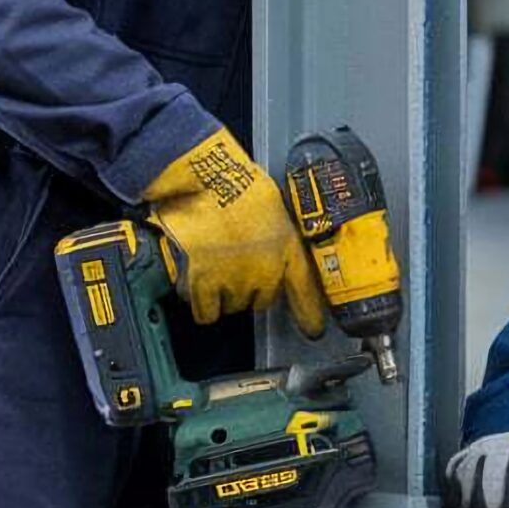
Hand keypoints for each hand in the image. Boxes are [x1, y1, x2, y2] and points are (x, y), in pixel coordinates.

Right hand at [143, 128, 327, 336]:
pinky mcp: (205, 285)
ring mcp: (236, 280)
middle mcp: (266, 270)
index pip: (305, 290)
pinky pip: (206, 312)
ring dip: (221, 292)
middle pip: (260, 301)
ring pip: (231, 307)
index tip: (313, 330)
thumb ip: (274, 237)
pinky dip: (199, 301)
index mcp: (287, 247)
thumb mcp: (270, 206)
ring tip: (209, 261)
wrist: (203, 178)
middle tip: (230, 261)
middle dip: (246, 287)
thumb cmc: (233, 181)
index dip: (310, 314)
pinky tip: (194, 279)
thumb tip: (268, 252)